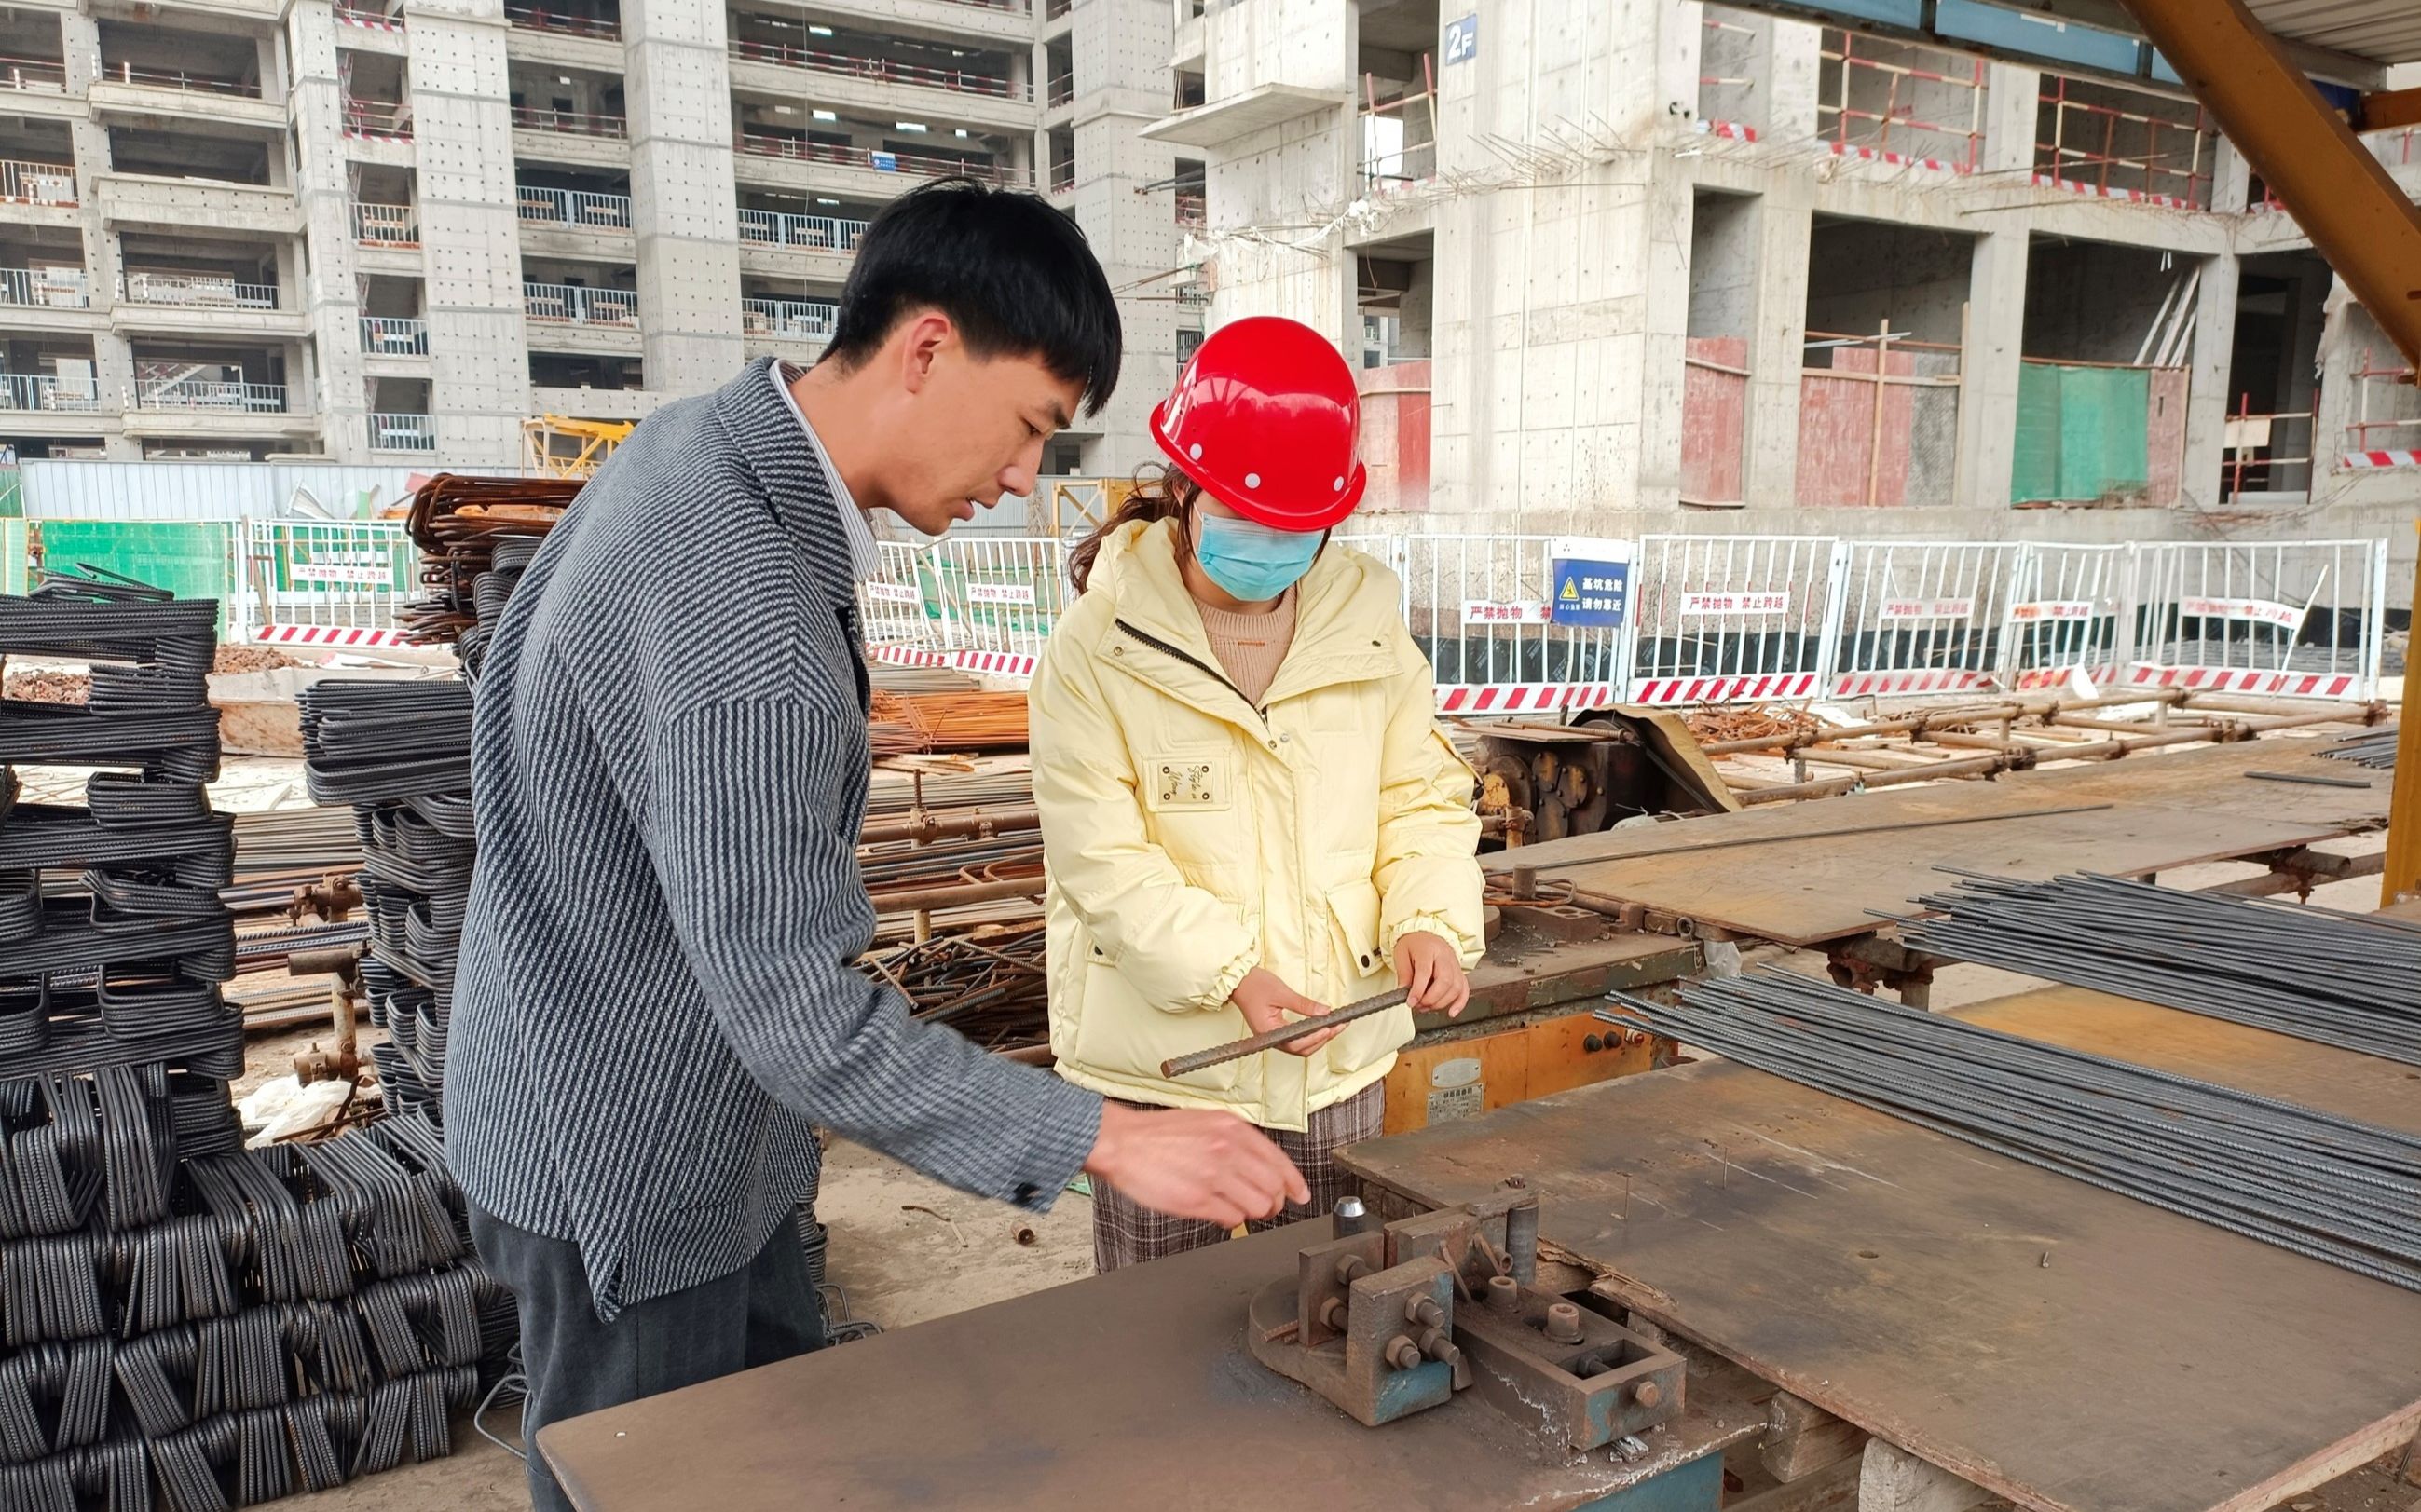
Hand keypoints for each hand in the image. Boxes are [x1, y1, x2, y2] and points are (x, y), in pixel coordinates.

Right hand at [1084, 1103, 1308, 1225]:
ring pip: (1258, 1205)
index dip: (1294, 1182)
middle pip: (1273, 1186)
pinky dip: (1232, 1219)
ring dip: (1255, 1213)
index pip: (1278, 1160)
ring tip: (1243, 1211)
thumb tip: (1257, 1163)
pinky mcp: (1198, 1200)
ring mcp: (1214, 1175)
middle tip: (1269, 1207)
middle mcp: (1228, 1149)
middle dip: (1275, 1202)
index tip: (1300, 1194)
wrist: (1121, 1142)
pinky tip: (1221, 1212)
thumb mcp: (1204, 1121)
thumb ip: (1233, 1140)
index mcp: (1231, 1128)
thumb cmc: (1156, 1134)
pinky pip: (1232, 1218)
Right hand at [1231, 968, 1337, 1055]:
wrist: (1240, 981)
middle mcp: (1271, 1038)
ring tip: (1334, 1027)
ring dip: (1318, 1038)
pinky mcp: (1275, 1031)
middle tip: (1339, 1026)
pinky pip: (1295, 1039)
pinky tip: (1320, 1027)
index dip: (1316, 1038)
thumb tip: (1324, 1012)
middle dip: (1322, 1039)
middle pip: (1301, 1049)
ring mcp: (1273, 1036)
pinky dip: (1310, 1035)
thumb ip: (1304, 1005)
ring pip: (1300, 1046)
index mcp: (1269, 1032)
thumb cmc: (1254, 986)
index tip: (1330, 1028)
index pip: (1297, 1043)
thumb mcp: (1282, 992)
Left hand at [1395, 931, 1469, 1016]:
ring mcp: (1454, 964)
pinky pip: (1464, 989)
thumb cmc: (1413, 944)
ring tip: (1426, 1007)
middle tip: (1418, 1005)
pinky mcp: (1459, 972)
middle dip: (1431, 998)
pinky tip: (1451, 1012)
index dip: (1418, 990)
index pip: (1425, 972)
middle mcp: (1444, 956)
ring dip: (1441, 1002)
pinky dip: (1460, 1003)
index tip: (1411, 1002)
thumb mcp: (1401, 954)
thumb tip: (1403, 993)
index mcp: (1428, 949)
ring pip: (1455, 987)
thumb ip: (1403, 974)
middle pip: (1445, 980)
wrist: (1425, 935)